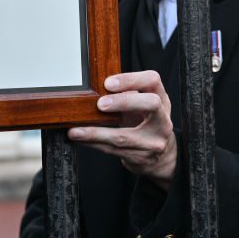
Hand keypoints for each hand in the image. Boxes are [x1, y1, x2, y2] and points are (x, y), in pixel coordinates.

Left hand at [68, 71, 176, 189]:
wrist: (161, 157)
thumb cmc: (147, 124)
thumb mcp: (143, 106)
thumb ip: (127, 95)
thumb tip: (95, 89)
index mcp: (162, 100)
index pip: (152, 80)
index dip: (131, 79)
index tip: (108, 83)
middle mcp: (162, 120)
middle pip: (151, 104)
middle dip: (123, 102)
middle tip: (100, 104)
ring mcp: (153, 141)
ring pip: (124, 136)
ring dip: (95, 133)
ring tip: (76, 131)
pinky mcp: (141, 158)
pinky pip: (113, 150)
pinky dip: (93, 144)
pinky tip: (80, 140)